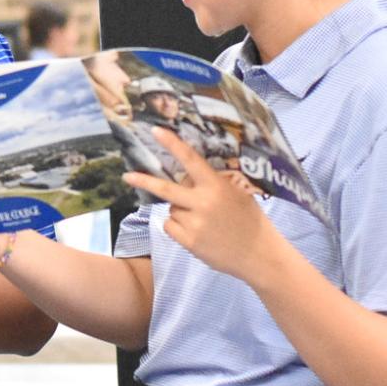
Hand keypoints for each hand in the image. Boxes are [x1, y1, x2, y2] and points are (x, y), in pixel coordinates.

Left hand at [122, 129, 280, 282]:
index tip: (155, 132)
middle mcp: (203, 202)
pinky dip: (177, 227)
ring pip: (171, 209)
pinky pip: (171, 226)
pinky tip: (196, 231)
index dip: (172, 144)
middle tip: (127, 176)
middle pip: (166, 188)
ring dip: (179, 211)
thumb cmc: (250, 220)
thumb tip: (188, 175)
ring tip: (202, 220)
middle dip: (144, 181)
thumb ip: (214, 183)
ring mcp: (195, 223)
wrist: (258, 254)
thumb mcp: (237, 193)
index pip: (190, 160)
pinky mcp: (190, 242)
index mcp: (217, 186)